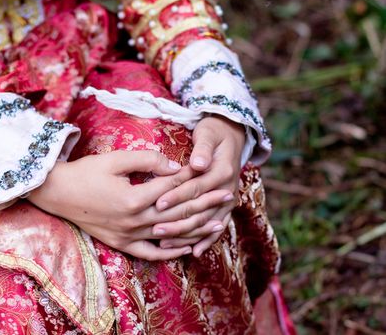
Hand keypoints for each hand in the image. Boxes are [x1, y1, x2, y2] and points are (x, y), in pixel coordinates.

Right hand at [28, 150, 228, 260]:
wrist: (57, 193)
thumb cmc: (86, 172)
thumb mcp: (115, 159)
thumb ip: (147, 160)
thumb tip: (174, 166)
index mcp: (134, 198)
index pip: (172, 189)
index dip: (193, 179)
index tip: (212, 172)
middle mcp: (134, 221)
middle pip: (178, 214)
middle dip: (205, 204)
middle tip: (228, 195)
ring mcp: (128, 236)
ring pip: (169, 236)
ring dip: (196, 229)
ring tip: (219, 223)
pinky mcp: (121, 243)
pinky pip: (150, 253)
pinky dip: (170, 252)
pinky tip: (187, 248)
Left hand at [153, 116, 245, 256]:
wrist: (231, 136)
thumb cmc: (213, 133)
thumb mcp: (207, 134)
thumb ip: (202, 149)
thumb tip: (198, 164)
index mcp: (221, 171)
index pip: (195, 187)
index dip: (176, 196)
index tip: (158, 203)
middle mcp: (227, 189)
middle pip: (200, 210)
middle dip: (177, 222)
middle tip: (155, 230)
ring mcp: (227, 200)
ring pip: (207, 223)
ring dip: (187, 235)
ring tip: (165, 243)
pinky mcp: (225, 206)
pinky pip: (216, 227)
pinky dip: (206, 240)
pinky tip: (193, 252)